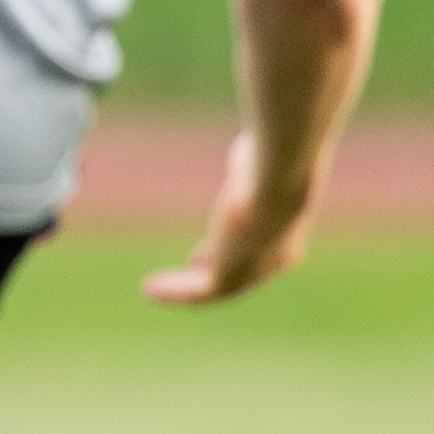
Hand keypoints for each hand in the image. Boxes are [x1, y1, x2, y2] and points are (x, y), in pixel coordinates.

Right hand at [146, 129, 316, 304]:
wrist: (278, 181)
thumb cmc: (273, 160)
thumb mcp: (260, 161)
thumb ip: (251, 162)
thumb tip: (249, 141)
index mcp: (285, 231)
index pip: (254, 247)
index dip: (226, 249)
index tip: (202, 254)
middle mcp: (273, 257)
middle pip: (239, 272)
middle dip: (212, 270)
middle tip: (189, 268)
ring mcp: (252, 271)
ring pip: (214, 287)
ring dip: (182, 288)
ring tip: (151, 288)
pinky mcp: (229, 278)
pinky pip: (198, 292)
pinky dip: (172, 292)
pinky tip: (148, 288)